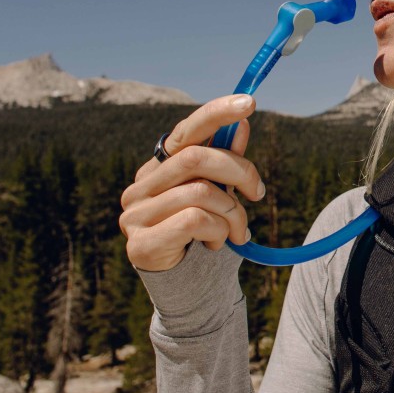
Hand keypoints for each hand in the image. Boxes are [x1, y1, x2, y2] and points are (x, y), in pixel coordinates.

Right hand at [120, 94, 264, 271]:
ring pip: (201, 192)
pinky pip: (194, 220)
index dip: (216, 113)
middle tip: (258, 193)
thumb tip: (243, 124)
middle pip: (197, 158)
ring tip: (238, 232)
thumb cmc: (206, 237)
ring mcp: (135, 214)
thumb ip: (227, 163)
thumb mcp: (223, 196)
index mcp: (159, 167)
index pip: (185, 130)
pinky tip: (215, 245)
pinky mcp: (140, 243)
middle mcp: (140, 186)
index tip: (250, 102)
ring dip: (233, 213)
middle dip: (239, 172)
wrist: (190, 290)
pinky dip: (218, 231)